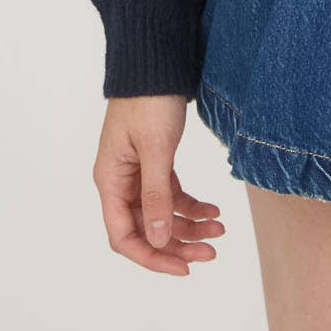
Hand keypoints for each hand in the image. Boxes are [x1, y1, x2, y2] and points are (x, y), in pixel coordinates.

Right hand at [93, 94, 226, 274]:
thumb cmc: (150, 100)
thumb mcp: (156, 149)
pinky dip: (191, 205)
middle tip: (211, 251)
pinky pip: (171, 195)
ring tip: (220, 228)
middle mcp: (121, 182)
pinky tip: (213, 209)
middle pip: (146, 229)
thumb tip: (156, 239)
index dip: (152, 257)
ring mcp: (138, 173)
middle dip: (178, 244)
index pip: (124, 236)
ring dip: (188, 226)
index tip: (183, 268)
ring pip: (161, 214)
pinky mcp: (155, 162)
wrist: (157, 61)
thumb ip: (155, 195)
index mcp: (110, 181)